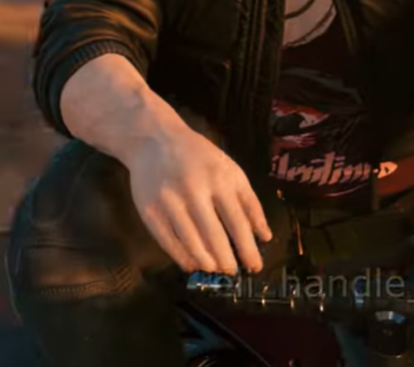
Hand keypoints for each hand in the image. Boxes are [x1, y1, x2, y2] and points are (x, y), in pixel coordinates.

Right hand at [124, 119, 272, 274]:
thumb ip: (249, 203)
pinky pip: (167, 240)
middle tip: (232, 273)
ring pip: (190, 241)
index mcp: (219, 180)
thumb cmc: (198, 156)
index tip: (254, 267)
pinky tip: (191, 264)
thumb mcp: (230, 170)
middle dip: (226, 260)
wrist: (153, 140)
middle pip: (214, 235)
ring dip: (205, 262)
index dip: (247, 249)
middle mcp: (194, 191)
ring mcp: (169, 201)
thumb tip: (264, 237)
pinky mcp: (149, 210)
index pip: (237, 223)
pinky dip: (181, 257)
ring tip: (214, 270)